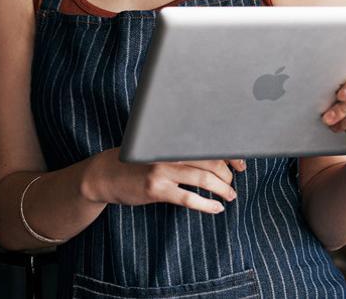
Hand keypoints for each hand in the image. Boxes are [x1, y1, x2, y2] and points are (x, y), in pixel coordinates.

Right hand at [81, 148, 246, 214]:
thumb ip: (181, 147)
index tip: (241, 164)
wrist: (104, 174)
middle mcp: (168, 150)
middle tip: (234, 183)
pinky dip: (207, 205)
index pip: (209, 142)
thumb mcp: (157, 146)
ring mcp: (162, 169)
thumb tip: (216, 155)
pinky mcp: (156, 189)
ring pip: (204, 179)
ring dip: (223, 189)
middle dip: (229, 174)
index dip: (230, 154)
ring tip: (230, 196)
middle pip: (211, 160)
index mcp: (172, 137)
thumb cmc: (136, 160)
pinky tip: (216, 208)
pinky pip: (188, 198)